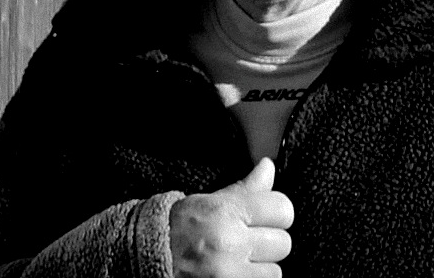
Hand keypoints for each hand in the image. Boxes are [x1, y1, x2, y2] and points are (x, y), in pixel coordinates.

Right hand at [169, 157, 293, 277]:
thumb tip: (269, 166)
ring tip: (241, 258)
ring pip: (275, 270)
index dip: (277, 211)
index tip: (269, 214)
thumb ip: (246, 187)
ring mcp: (229, 272)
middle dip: (269, 241)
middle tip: (251, 239)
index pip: (282, 209)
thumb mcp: (210, 200)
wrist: (150, 258)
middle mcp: (230, 242)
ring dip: (262, 266)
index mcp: (226, 212)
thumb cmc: (180, 227)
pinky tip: (239, 271)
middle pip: (283, 242)